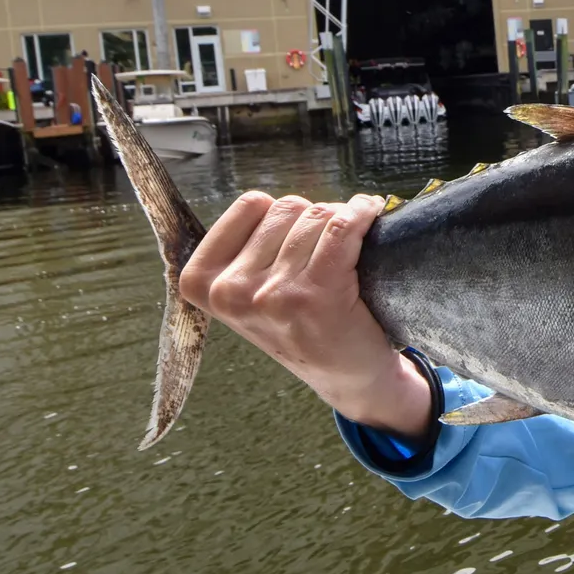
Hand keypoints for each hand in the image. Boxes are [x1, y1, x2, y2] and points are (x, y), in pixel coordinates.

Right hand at [178, 191, 431, 436]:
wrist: (346, 376)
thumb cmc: (303, 324)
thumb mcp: (251, 292)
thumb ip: (247, 246)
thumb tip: (274, 197)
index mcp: (202, 281)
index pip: (251, 205)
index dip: (285, 214)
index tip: (300, 235)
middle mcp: (230, 290)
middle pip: (287, 207)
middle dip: (315, 220)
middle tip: (330, 252)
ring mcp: (271, 294)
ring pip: (317, 215)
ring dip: (343, 222)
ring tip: (348, 254)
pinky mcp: (314, 296)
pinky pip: (342, 227)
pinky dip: (363, 214)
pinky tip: (372, 218)